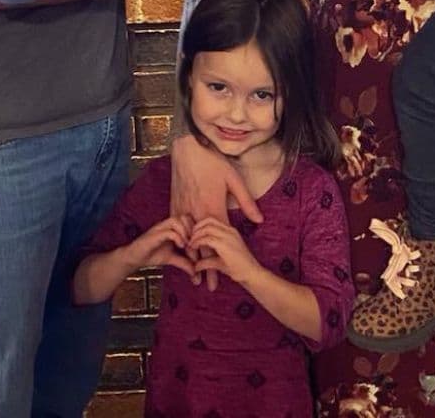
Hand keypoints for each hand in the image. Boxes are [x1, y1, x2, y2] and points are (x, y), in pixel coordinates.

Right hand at [126, 216, 196, 276]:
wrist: (135, 258)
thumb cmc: (151, 255)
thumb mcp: (172, 259)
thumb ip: (184, 263)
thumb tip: (196, 273)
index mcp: (172, 228)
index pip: (189, 220)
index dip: (196, 231)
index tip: (198, 246)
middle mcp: (166, 225)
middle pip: (185, 216)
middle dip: (192, 230)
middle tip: (194, 245)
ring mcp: (159, 228)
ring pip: (177, 220)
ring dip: (185, 233)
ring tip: (187, 246)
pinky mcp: (154, 235)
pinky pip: (169, 231)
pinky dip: (178, 238)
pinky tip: (180, 246)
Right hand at [169, 131, 262, 288]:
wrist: (187, 148)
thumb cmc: (212, 162)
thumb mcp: (234, 180)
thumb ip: (247, 202)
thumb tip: (260, 220)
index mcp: (213, 209)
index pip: (216, 243)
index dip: (217, 263)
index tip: (220, 278)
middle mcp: (196, 213)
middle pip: (200, 247)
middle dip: (203, 267)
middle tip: (206, 286)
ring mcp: (183, 209)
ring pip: (186, 240)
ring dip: (190, 258)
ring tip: (193, 274)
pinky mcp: (175, 204)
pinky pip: (177, 228)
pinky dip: (180, 242)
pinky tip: (181, 251)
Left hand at [189, 217, 262, 287]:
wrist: (252, 275)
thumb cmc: (239, 269)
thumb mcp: (220, 262)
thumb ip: (207, 261)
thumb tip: (195, 266)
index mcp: (231, 231)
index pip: (212, 220)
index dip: (199, 226)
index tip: (192, 235)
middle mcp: (230, 231)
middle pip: (207, 221)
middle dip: (195, 228)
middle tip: (188, 238)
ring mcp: (229, 236)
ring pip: (206, 228)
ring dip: (195, 235)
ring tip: (190, 244)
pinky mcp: (225, 244)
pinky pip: (207, 238)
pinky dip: (198, 242)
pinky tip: (193, 248)